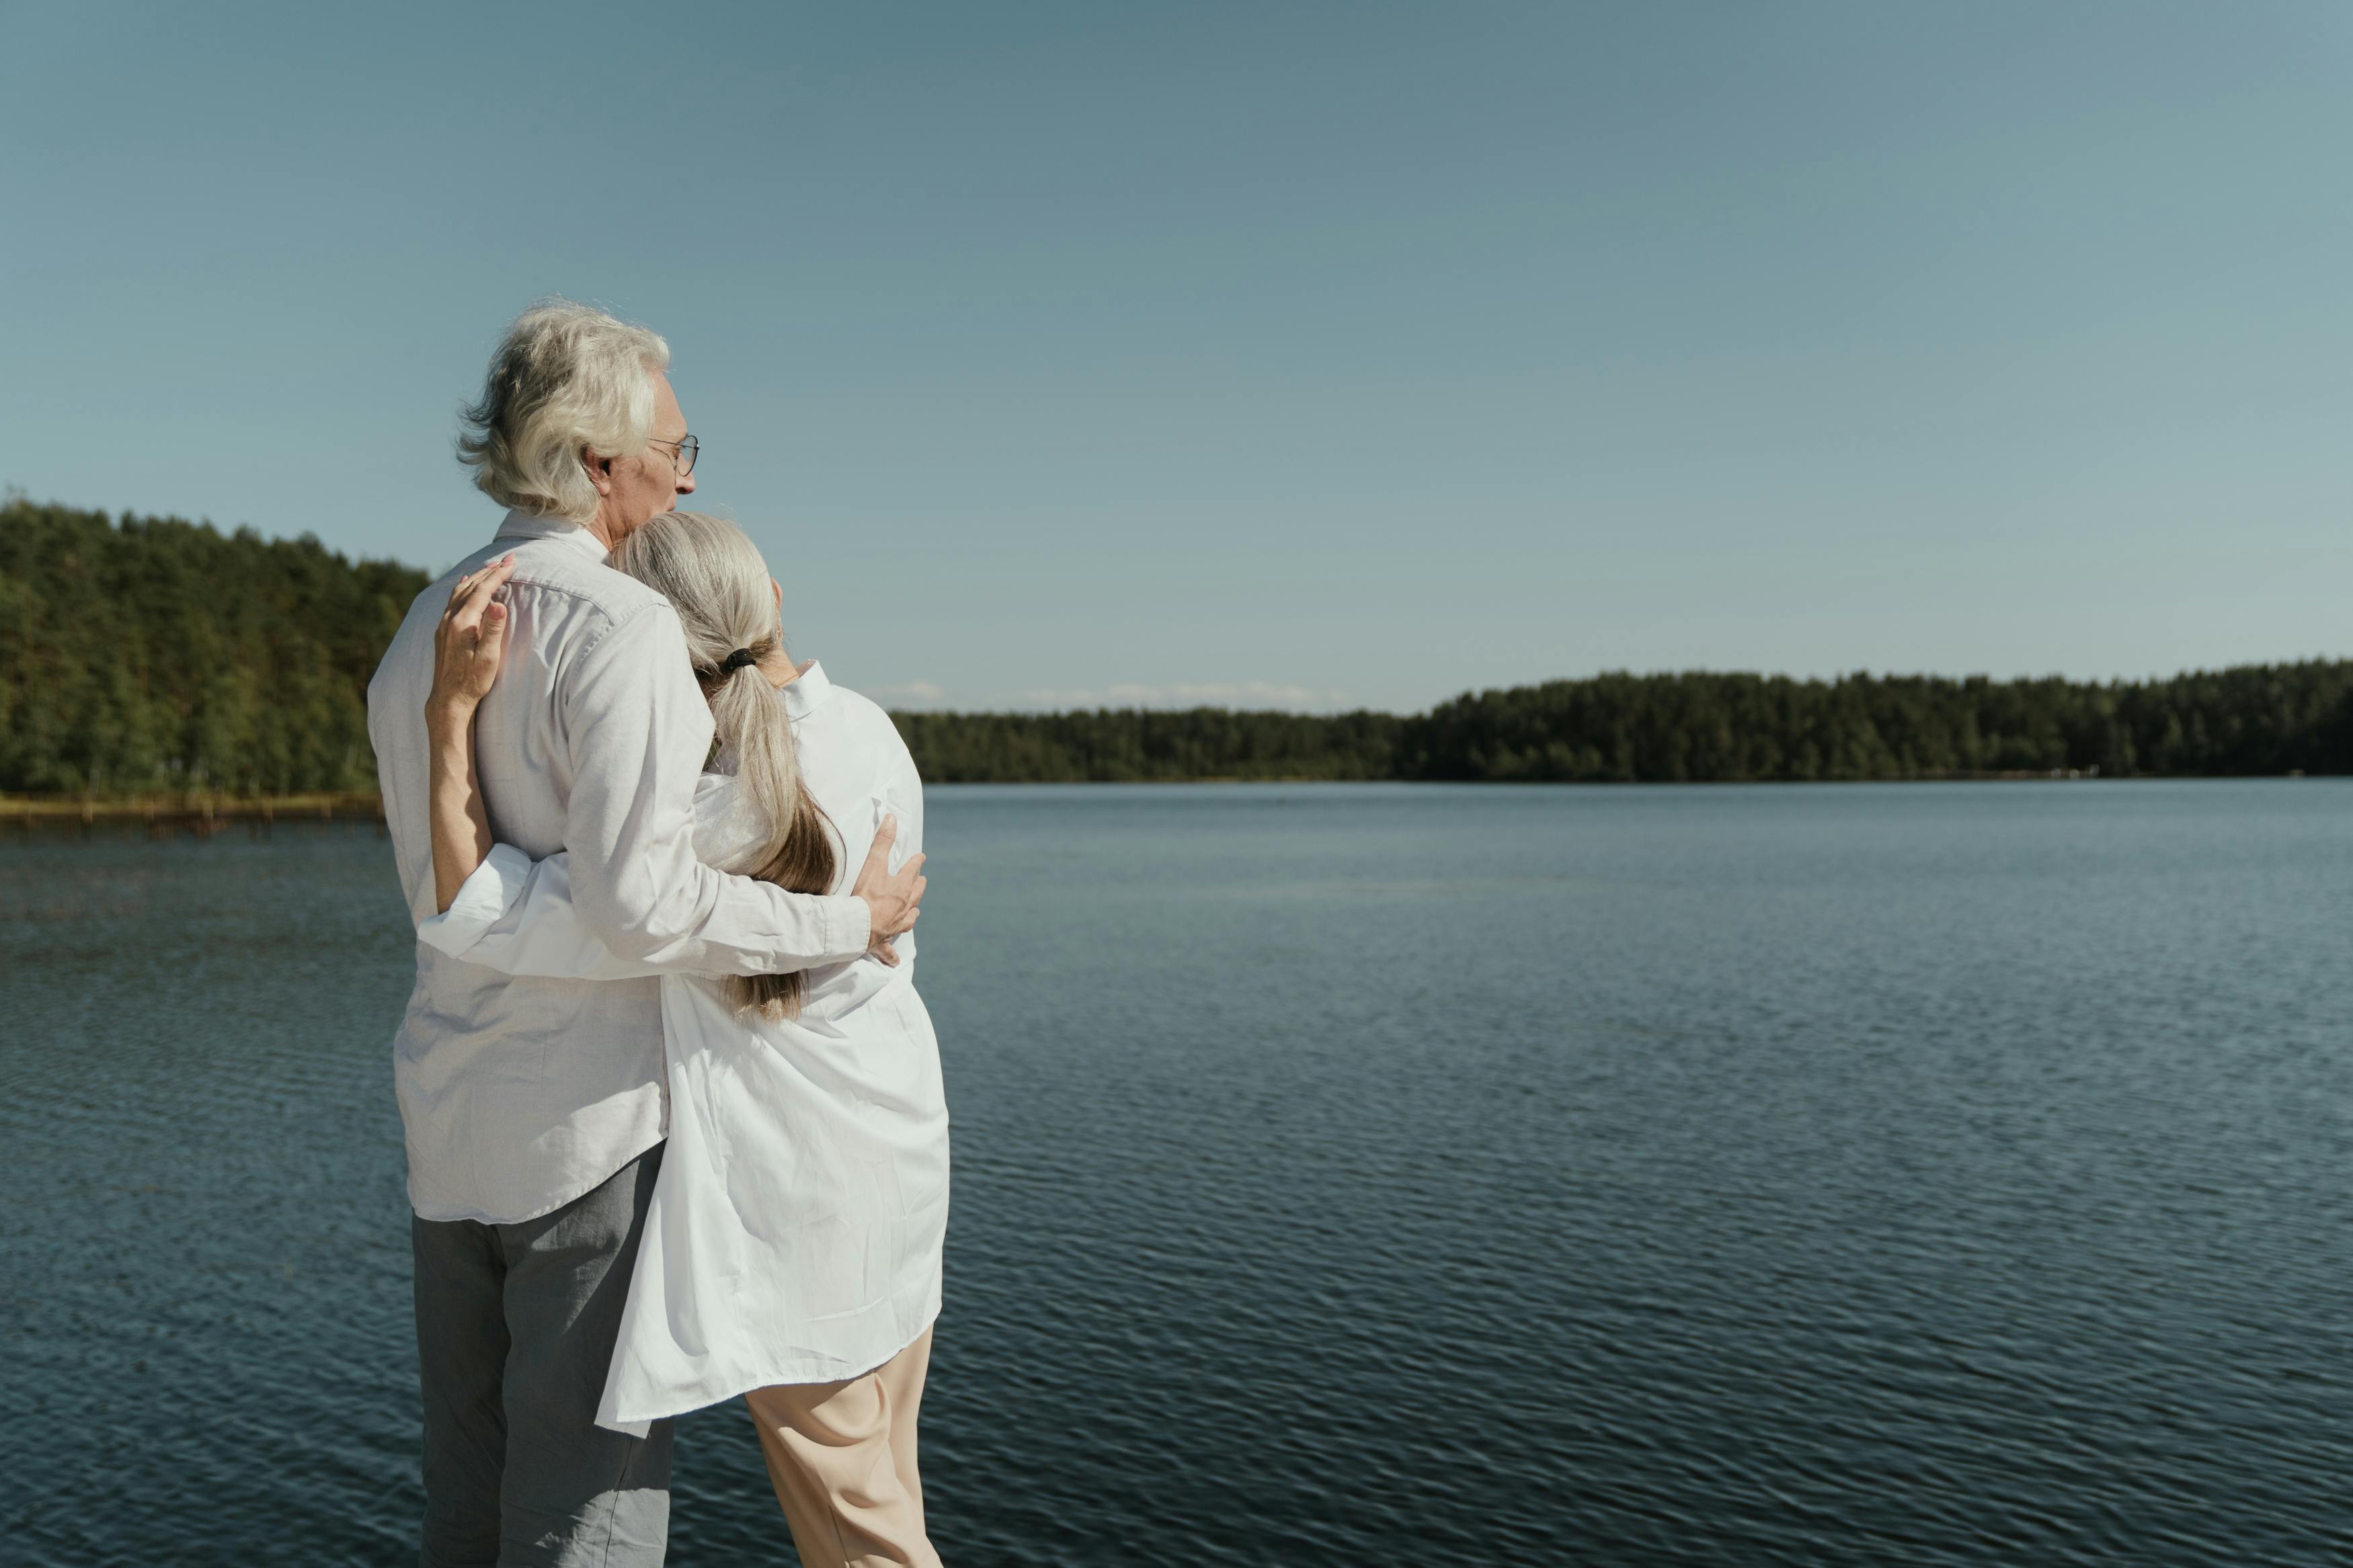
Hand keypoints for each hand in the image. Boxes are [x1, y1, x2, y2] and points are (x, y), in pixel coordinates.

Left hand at [428, 554, 515, 724]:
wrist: (448, 699)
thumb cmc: (473, 681)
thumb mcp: (489, 658)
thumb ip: (494, 629)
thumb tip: (500, 604)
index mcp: (462, 623)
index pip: (483, 591)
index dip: (499, 575)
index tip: (512, 562)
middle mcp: (450, 619)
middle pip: (471, 586)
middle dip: (490, 571)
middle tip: (507, 559)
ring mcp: (443, 624)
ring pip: (460, 591)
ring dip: (476, 577)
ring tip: (490, 567)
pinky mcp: (442, 631)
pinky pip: (452, 600)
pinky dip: (462, 587)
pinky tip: (463, 583)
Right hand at [851, 815, 925, 967]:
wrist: (856, 927)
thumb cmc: (865, 895)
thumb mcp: (874, 863)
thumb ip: (883, 841)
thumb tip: (892, 818)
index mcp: (901, 888)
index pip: (912, 870)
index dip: (916, 862)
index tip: (921, 857)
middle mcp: (902, 907)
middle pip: (915, 895)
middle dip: (919, 886)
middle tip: (922, 881)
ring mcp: (894, 926)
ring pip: (908, 919)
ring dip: (912, 913)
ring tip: (915, 911)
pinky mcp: (882, 942)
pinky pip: (888, 951)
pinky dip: (891, 955)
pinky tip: (894, 962)